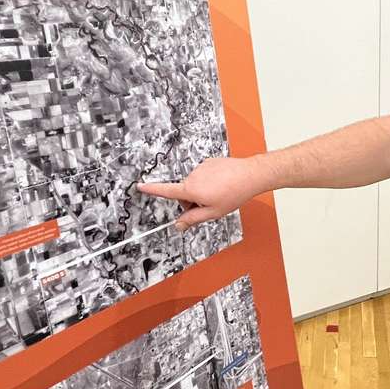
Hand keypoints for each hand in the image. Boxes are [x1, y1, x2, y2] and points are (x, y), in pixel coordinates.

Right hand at [137, 156, 268, 230]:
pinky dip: (209, 182)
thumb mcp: (212, 213)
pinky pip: (204, 176)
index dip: (152, 189)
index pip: (166, 191)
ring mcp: (201, 167)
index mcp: (191, 189)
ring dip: (202, 192)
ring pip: (195, 185)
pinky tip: (222, 185)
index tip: (140, 186)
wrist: (249, 175)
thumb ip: (193, 219)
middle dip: (192, 201)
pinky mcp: (208, 162)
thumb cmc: (233, 194)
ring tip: (220, 194)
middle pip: (184, 193)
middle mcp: (193, 176)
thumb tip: (179, 225)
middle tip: (209, 206)